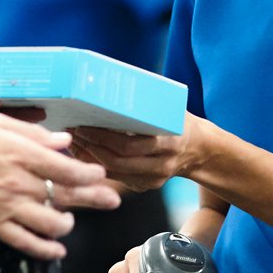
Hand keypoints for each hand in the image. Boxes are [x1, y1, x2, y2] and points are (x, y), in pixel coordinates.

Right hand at [0, 113, 120, 261]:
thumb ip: (33, 133)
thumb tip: (64, 142)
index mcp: (21, 154)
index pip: (67, 169)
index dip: (89, 174)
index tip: (100, 175)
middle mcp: (18, 182)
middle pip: (65, 195)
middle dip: (94, 198)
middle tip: (113, 201)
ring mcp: (6, 206)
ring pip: (51, 223)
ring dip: (66, 223)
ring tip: (69, 220)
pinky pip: (26, 243)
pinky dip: (46, 249)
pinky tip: (58, 249)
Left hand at [70, 115, 216, 193]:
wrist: (199, 149)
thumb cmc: (178, 121)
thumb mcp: (168, 109)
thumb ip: (144, 103)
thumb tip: (109, 86)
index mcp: (169, 141)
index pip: (128, 144)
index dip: (101, 137)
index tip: (82, 124)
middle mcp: (162, 164)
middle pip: (117, 161)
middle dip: (90, 147)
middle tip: (73, 131)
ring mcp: (154, 179)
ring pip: (114, 173)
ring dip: (90, 158)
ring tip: (75, 141)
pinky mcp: (146, 186)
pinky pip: (117, 179)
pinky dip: (98, 166)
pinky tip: (85, 153)